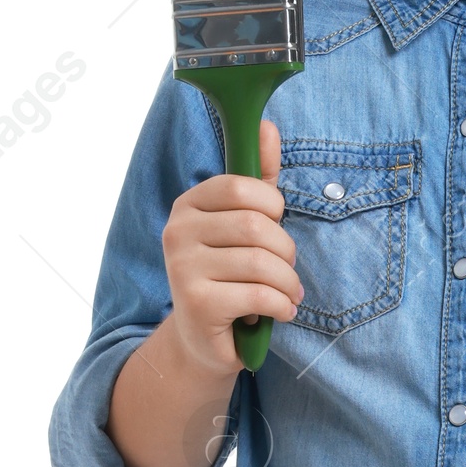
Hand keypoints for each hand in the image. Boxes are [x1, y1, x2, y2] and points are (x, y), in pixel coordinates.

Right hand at [161, 117, 301, 376]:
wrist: (204, 340)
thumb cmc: (231, 276)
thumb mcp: (245, 223)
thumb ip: (258, 178)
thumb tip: (266, 125)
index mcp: (189, 204)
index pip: (242, 187)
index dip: (273, 208)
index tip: (274, 227)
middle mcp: (177, 232)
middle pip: (256, 226)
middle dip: (286, 252)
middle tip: (285, 271)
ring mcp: (182, 268)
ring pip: (261, 263)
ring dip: (288, 283)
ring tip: (286, 294)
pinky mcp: (197, 304)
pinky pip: (259, 296)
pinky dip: (282, 306)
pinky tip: (279, 312)